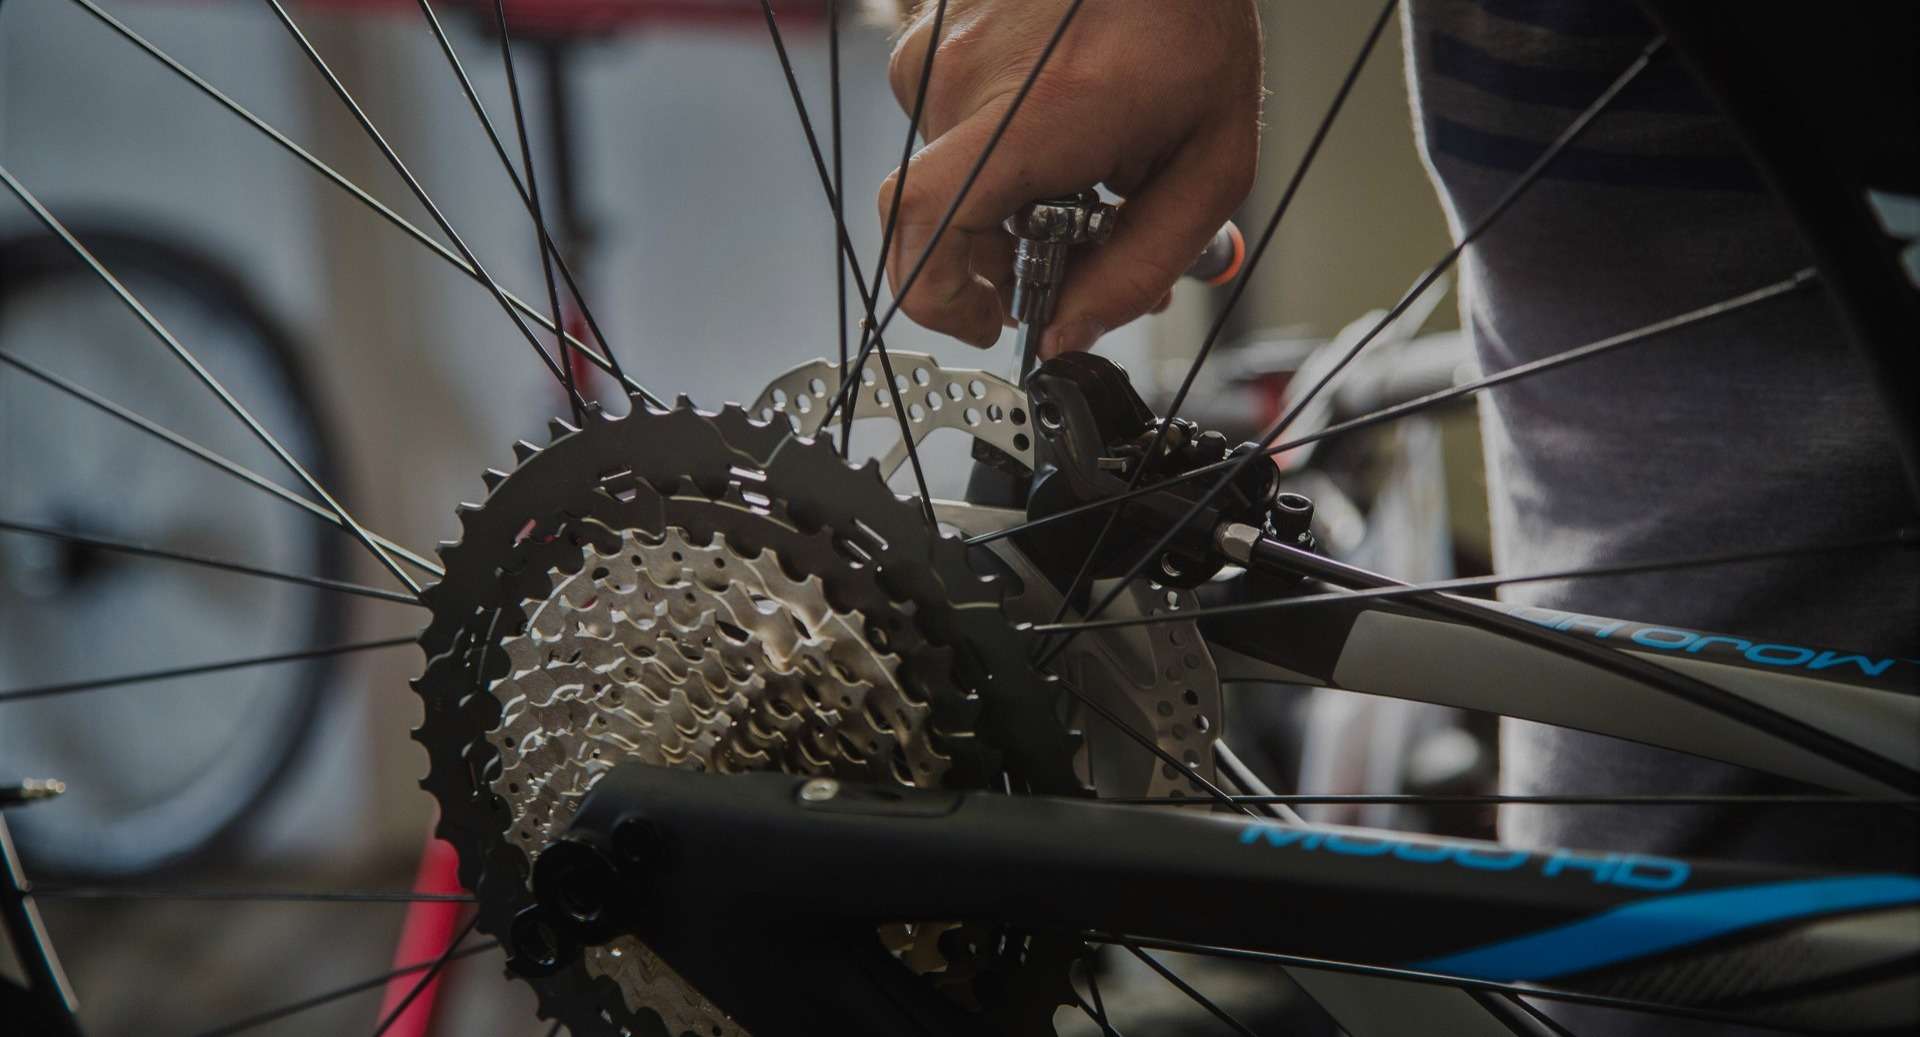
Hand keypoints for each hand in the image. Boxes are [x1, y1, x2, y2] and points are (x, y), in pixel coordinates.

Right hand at [878, 0, 1261, 356]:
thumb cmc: (1191, 24)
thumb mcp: (1209, 166)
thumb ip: (1138, 266)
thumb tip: (1067, 334)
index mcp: (1034, 113)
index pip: (926, 225)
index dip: (941, 299)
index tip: (988, 321)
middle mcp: (964, 79)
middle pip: (942, 222)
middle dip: (998, 265)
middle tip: (1070, 259)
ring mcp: (936, 53)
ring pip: (947, 182)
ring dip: (1004, 209)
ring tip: (1081, 184)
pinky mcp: (928, 42)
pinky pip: (947, 137)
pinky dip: (995, 161)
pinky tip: (1054, 137)